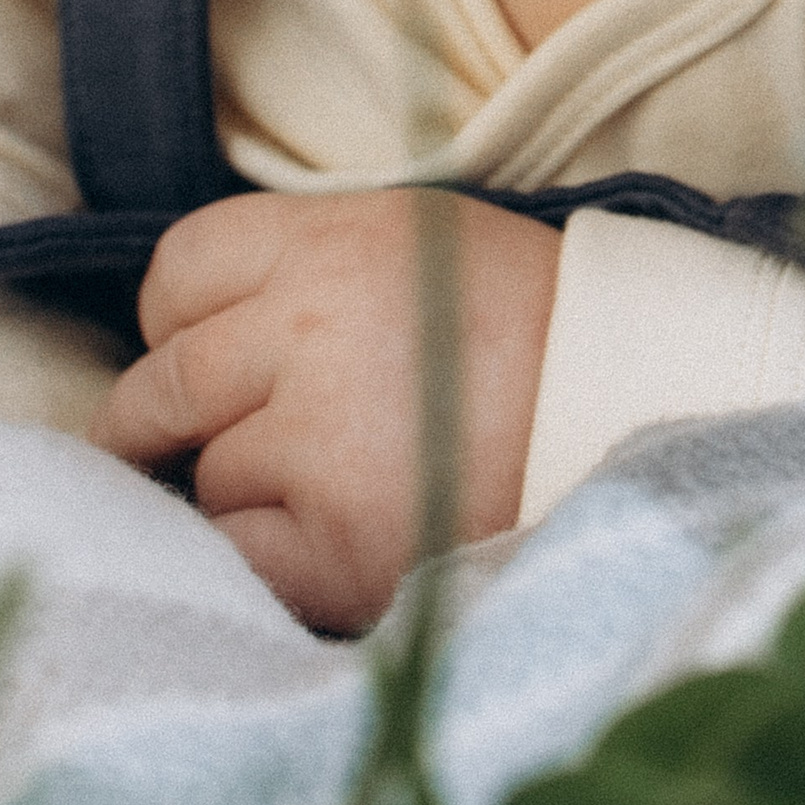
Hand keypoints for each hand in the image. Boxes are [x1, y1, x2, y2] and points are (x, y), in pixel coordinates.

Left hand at [91, 186, 562, 632]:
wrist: (639, 410)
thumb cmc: (522, 324)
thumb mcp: (412, 241)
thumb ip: (302, 269)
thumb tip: (187, 333)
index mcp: (330, 242)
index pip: (177, 270)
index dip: (176, 320)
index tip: (202, 351)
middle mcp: (310, 328)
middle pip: (166, 384)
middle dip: (164, 425)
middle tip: (202, 445)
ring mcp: (320, 439)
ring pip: (206, 477)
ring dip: (242, 493)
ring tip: (331, 486)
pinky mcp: (339, 543)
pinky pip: (237, 557)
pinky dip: (262, 562)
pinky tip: (325, 544)